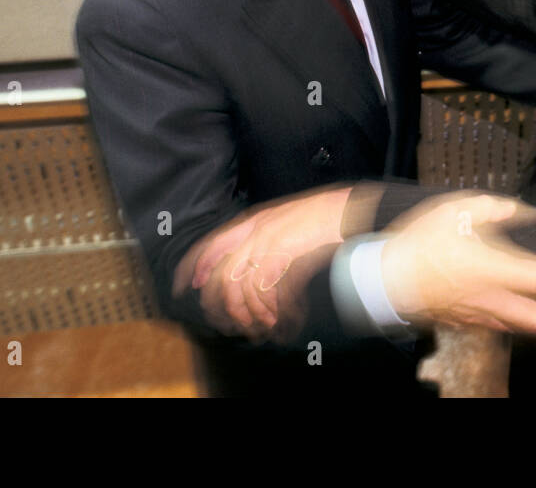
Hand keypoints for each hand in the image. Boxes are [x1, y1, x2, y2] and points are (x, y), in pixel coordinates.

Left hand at [172, 186, 350, 341]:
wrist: (349, 210)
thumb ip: (263, 235)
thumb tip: (250, 265)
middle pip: (218, 271)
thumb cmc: (325, 215)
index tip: (185, 284)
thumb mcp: (285, 220)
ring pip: (236, 285)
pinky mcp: (280, 256)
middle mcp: (254, 230)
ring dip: (244, 312)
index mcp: (253, 220)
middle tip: (224, 321)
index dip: (193, 266)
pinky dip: (265, 309)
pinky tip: (274, 317)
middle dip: (217, 302)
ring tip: (255, 325)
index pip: (209, 244)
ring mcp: (265, 242)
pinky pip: (259, 290)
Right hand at [380, 193, 535, 342]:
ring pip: (528, 328)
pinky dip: (529, 328)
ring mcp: (482, 315)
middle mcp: (494, 298)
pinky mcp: (469, 321)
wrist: (385, 277)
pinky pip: (507, 327)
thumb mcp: (460, 208)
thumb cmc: (421, 240)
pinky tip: (535, 324)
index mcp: (495, 268)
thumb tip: (527, 211)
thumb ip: (499, 209)